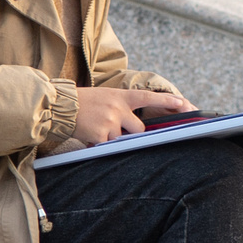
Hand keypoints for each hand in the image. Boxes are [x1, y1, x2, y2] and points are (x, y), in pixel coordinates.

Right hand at [65, 86, 192, 146]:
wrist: (61, 106)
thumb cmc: (83, 102)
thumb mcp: (106, 97)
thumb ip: (121, 108)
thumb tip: (133, 127)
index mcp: (120, 96)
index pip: (147, 98)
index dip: (165, 101)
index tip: (182, 102)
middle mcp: (118, 108)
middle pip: (138, 129)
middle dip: (130, 133)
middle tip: (113, 127)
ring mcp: (110, 122)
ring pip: (121, 139)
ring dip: (110, 138)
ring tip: (95, 127)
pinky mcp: (100, 134)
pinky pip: (107, 145)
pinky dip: (99, 143)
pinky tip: (89, 133)